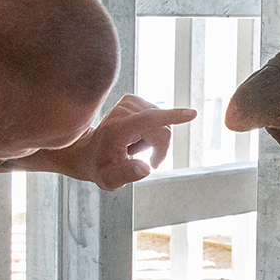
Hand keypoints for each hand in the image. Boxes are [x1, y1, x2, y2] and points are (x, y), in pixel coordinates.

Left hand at [48, 95, 195, 190]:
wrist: (87, 152)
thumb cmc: (99, 168)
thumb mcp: (109, 180)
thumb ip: (126, 174)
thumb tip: (146, 169)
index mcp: (118, 128)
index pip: (149, 120)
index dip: (172, 117)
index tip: (192, 114)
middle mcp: (124, 110)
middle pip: (163, 129)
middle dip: (161, 149)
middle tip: (149, 163)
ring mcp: (130, 102)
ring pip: (163, 124)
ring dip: (154, 141)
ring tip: (134, 148)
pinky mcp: (134, 100)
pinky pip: (158, 118)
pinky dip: (152, 132)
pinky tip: (136, 138)